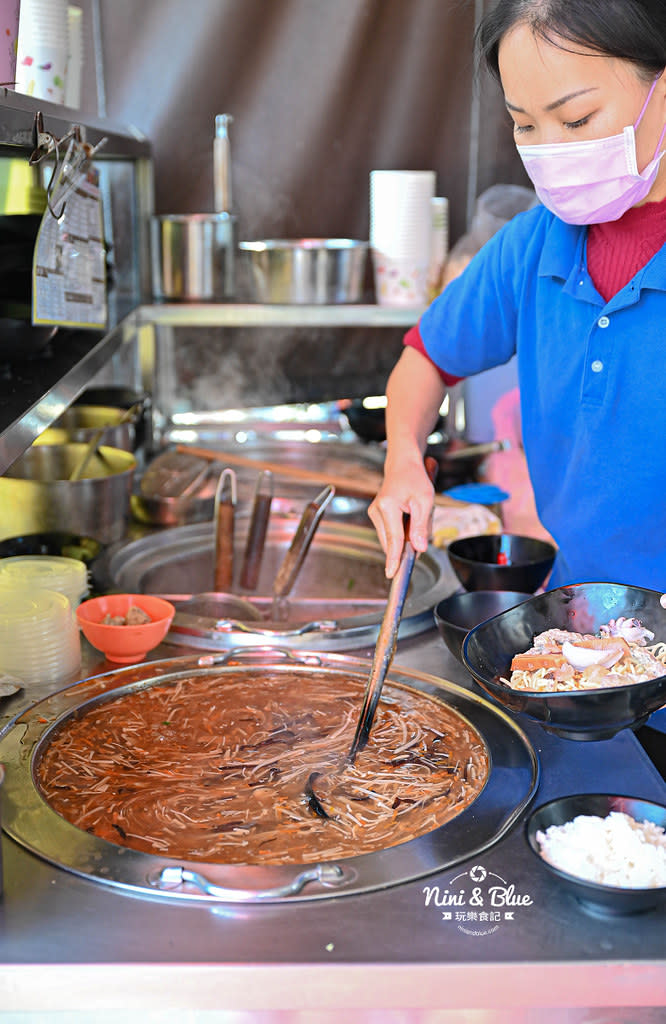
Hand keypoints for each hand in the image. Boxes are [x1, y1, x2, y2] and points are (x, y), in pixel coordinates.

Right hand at [368, 456, 434, 577]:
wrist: (403, 465)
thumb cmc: (415, 479)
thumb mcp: (425, 501)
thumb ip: (422, 526)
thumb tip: (420, 548)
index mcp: (388, 506)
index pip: (393, 539)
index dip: (394, 559)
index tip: (392, 574)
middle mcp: (376, 510)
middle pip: (391, 541)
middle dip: (406, 544)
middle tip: (421, 533)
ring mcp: (374, 513)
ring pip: (390, 538)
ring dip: (404, 536)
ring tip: (414, 516)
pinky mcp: (376, 515)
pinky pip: (389, 532)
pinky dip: (400, 531)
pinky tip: (408, 518)